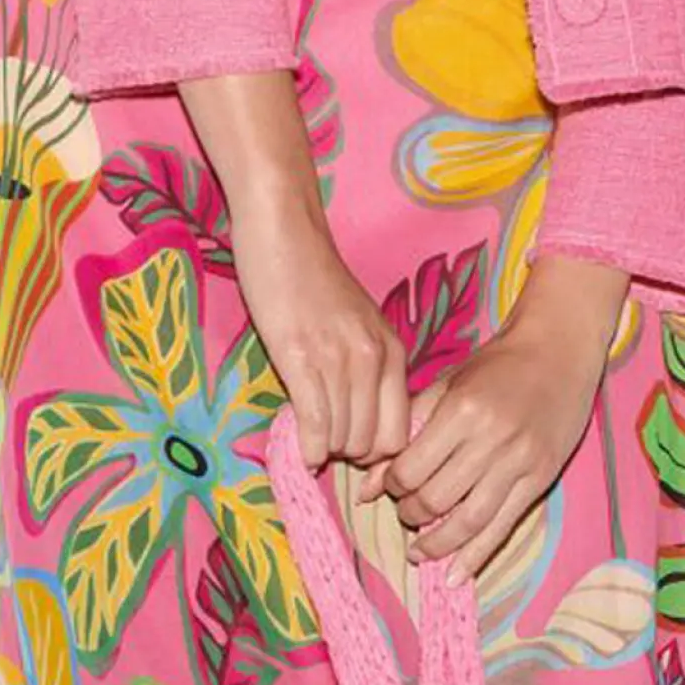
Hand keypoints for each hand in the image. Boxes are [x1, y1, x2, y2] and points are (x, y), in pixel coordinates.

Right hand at [178, 70, 408, 469]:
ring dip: (326, 449)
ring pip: (344, 440)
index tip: (353, 450)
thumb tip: (361, 425)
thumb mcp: (360, 325)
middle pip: (372, 444)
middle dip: (350, 454)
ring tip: (311, 439)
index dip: (378, 454)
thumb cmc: (314, 279)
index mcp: (393, 352)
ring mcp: (340, 360)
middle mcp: (374, 359)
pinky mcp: (302, 359)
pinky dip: (309, 446)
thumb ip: (368, 369)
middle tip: (328, 445)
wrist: (284, 229)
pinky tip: (301, 448)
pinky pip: (315, 425)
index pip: (401, 432)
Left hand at [366, 254, 631, 581]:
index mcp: (462, 412)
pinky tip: (456, 574)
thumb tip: (367, 487)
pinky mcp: (539, 480)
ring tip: (420, 552)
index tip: (390, 485)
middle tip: (406, 514)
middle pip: (437, 498)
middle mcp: (491, 441)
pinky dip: (476, 555)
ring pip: (468, 521)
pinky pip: (502, 527)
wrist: (558, 352)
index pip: (412, 469)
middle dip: (412, 514)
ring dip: (438, 543)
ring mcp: (518, 463)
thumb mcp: (446, 386)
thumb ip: (406, 431)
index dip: (392, 485)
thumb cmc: (496, 366)